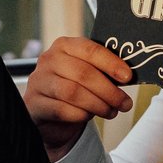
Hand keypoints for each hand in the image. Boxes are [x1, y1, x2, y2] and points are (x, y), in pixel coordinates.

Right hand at [24, 37, 132, 160]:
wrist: (51, 117)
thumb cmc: (74, 90)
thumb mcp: (87, 75)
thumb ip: (103, 71)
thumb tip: (128, 76)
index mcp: (64, 46)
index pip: (89, 49)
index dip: (111, 63)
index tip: (128, 77)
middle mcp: (48, 60)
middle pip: (83, 73)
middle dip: (108, 90)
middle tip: (124, 103)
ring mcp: (39, 81)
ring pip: (73, 92)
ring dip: (97, 105)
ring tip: (111, 112)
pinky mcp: (34, 103)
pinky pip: (61, 110)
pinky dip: (80, 115)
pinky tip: (89, 117)